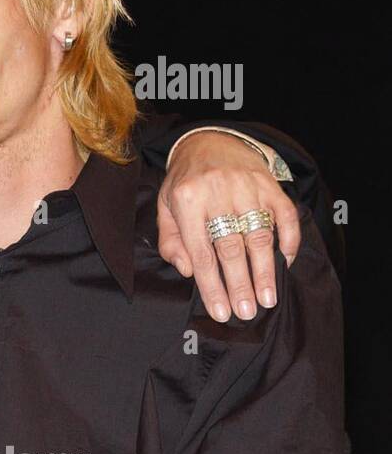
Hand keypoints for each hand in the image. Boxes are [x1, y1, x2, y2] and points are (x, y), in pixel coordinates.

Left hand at [157, 132, 299, 322]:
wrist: (210, 141)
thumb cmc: (185, 183)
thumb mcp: (165, 208)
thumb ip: (171, 241)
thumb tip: (188, 271)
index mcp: (187, 200)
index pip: (201, 252)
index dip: (212, 285)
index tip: (221, 311)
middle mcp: (218, 193)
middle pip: (232, 247)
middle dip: (240, 284)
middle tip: (247, 312)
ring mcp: (247, 188)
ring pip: (259, 235)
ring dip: (266, 271)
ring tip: (268, 298)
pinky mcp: (269, 184)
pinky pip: (284, 216)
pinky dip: (288, 240)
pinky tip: (285, 263)